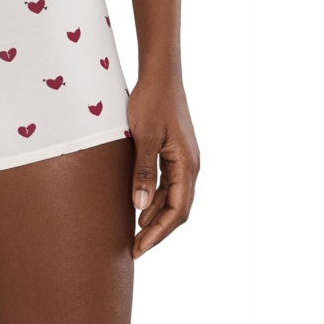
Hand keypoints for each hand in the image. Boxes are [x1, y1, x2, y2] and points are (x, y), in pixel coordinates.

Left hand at [127, 75, 199, 258]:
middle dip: (156, 231)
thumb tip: (139, 208)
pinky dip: (153, 199)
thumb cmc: (151, 102)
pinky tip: (138, 207)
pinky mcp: (173, 152)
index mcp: (187, 165)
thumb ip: (142, 172)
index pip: (176, 210)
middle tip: (133, 248)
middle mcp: (190, 166)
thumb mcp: (144, 137)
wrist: (159, 75)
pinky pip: (167, 183)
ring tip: (133, 233)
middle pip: (177, 209)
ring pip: (172, 198)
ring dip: (154, 216)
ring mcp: (182, 159)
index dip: (158, 233)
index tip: (138, 248)